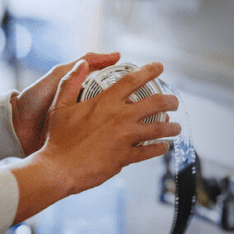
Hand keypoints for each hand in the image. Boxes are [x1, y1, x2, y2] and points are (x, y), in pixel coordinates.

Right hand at [10, 61, 180, 222]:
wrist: (58, 169)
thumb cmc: (58, 138)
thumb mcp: (60, 106)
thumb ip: (71, 82)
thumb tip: (81, 64)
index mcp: (105, 101)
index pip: (133, 80)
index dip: (149, 71)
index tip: (160, 67)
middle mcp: (120, 117)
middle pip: (155, 103)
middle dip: (170, 100)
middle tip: (174, 102)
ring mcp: (125, 138)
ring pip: (159, 128)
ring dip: (171, 127)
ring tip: (175, 127)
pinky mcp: (125, 157)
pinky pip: (149, 151)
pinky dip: (160, 148)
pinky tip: (164, 147)